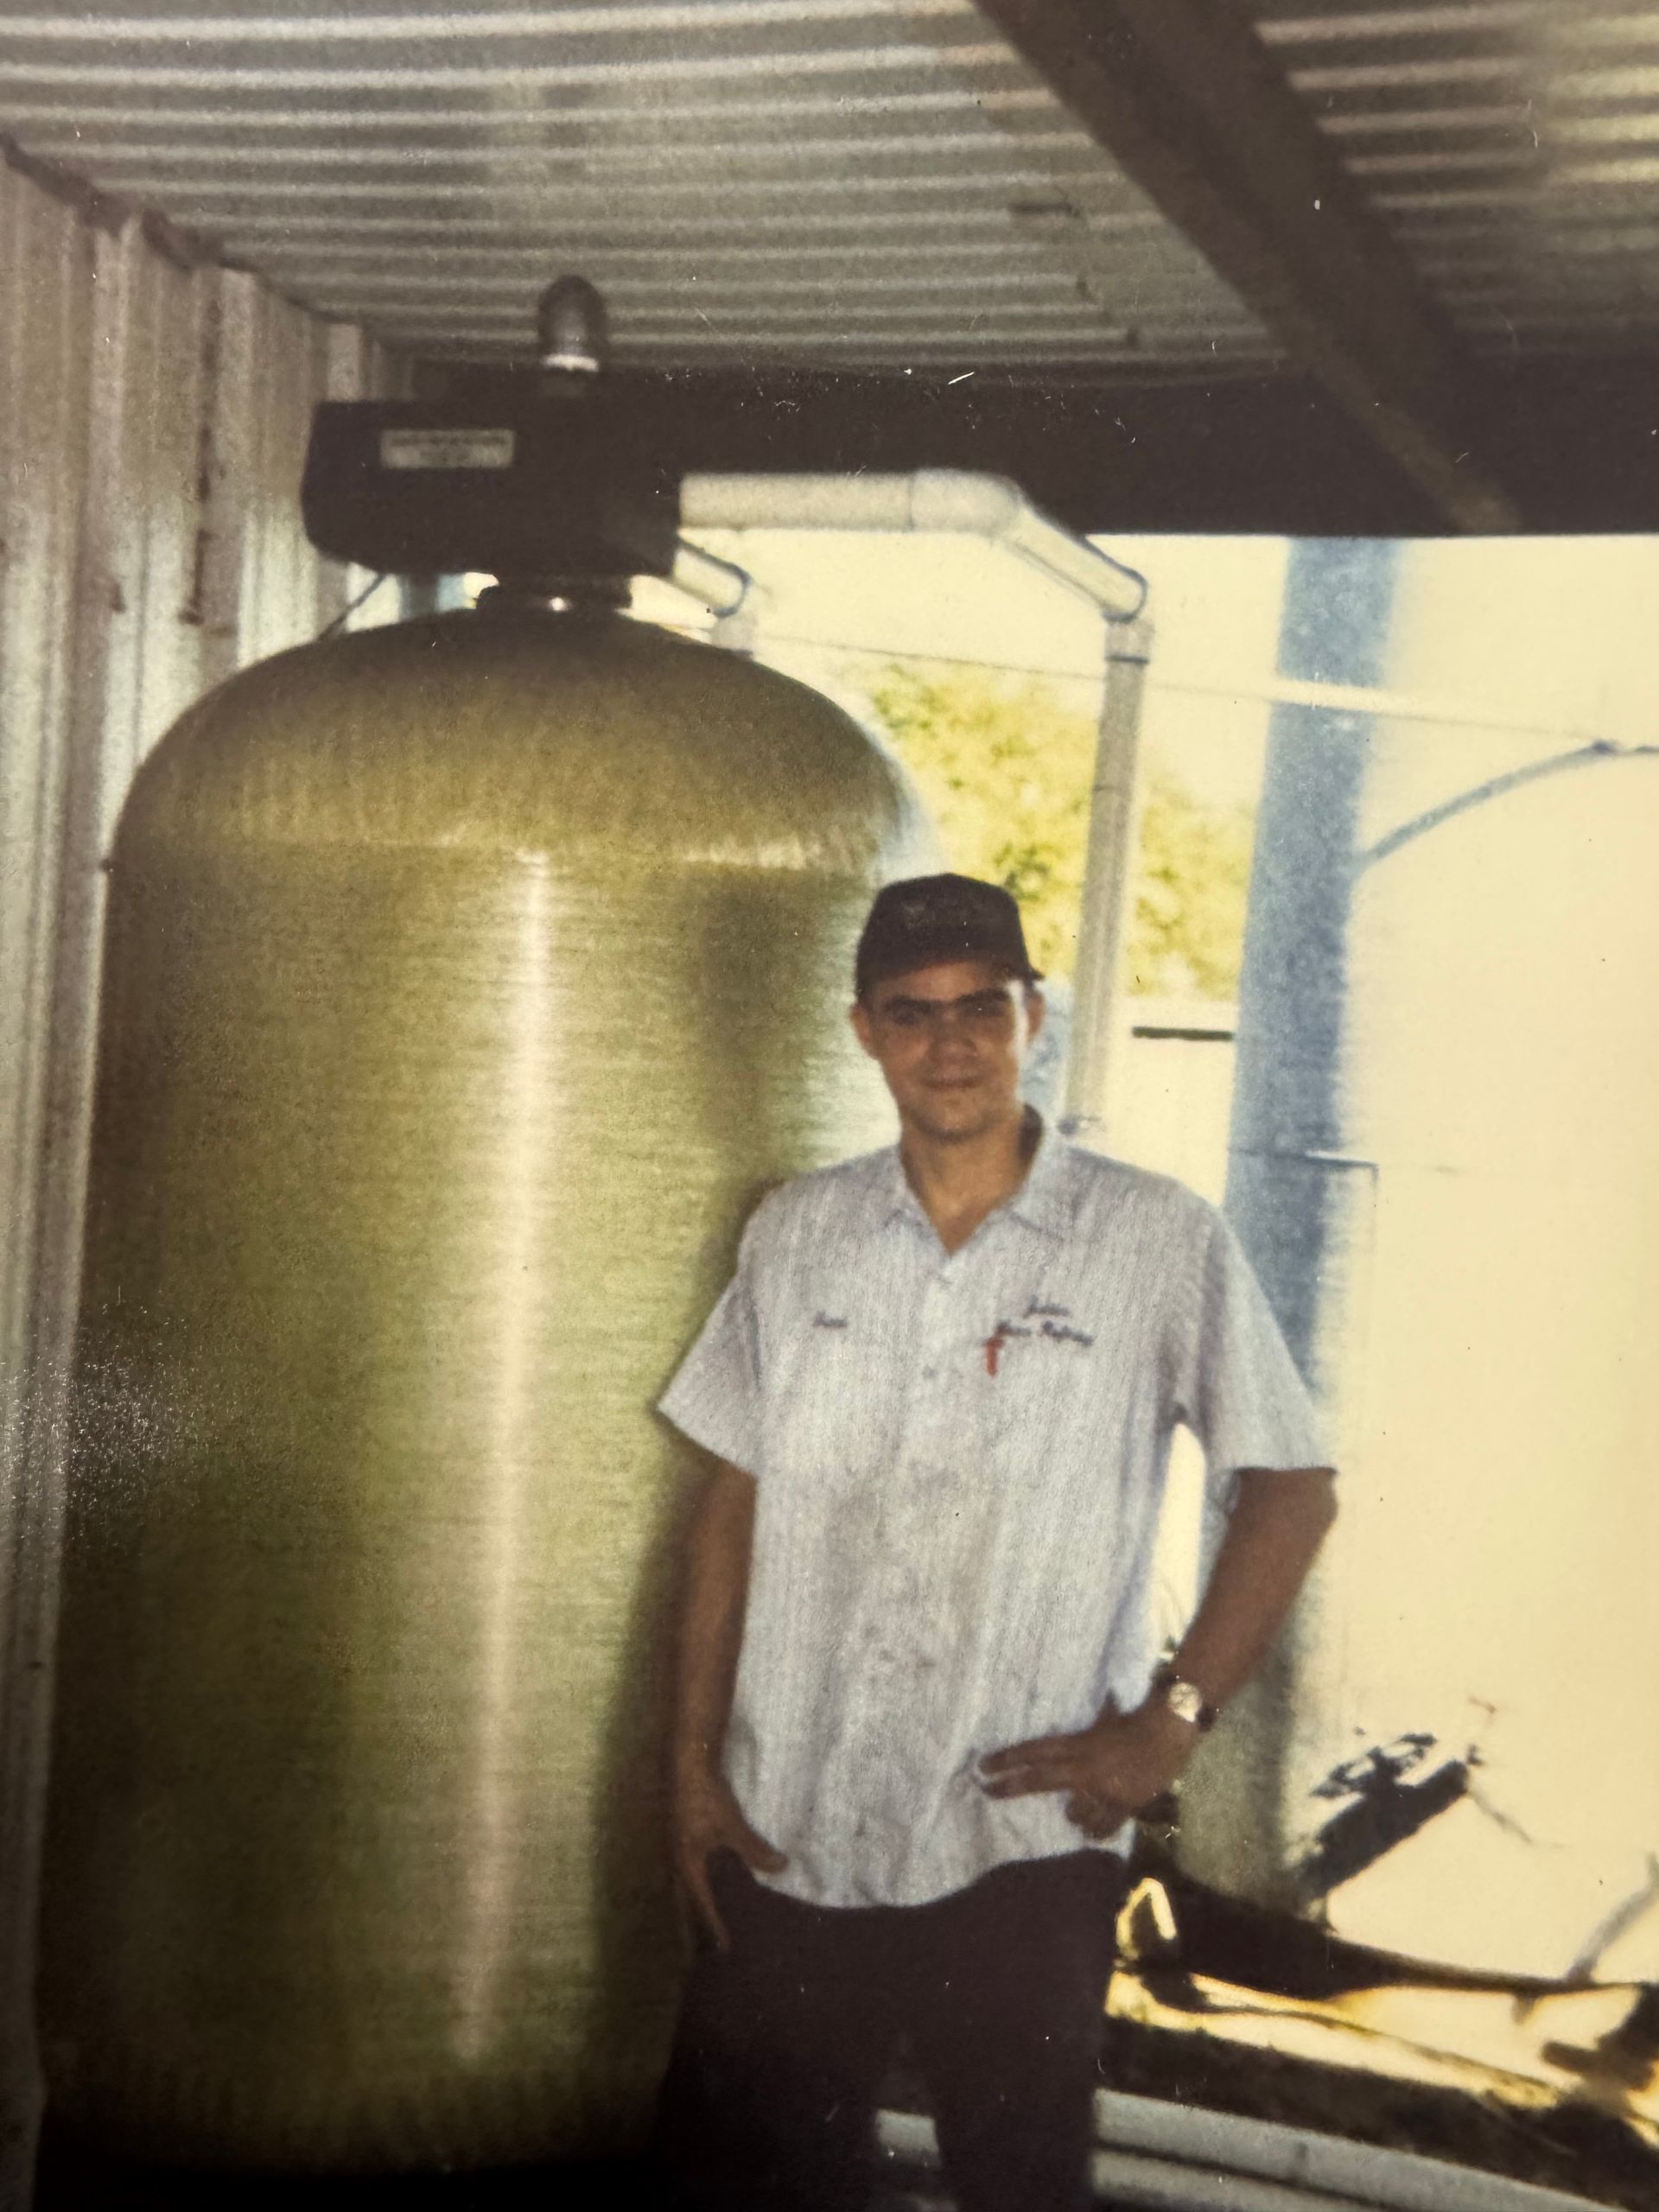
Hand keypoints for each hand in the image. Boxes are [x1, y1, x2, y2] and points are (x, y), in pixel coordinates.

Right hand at [672, 1763, 786, 1948]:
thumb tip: (781, 1868)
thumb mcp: (733, 1826)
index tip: (726, 1947)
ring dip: (705, 1892)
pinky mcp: (684, 1827)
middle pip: (692, 1895)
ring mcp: (679, 1842)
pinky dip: (707, 1872)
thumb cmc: (706, 1798)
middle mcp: (679, 1858)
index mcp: (687, 1864)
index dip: (715, 1925)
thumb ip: (754, 1850)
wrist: (686, 1760)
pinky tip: (718, 1867)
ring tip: (720, 1906)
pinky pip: (696, 1860)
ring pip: (693, 1877)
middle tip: (718, 1935)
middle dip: (704, 1915)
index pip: (702, 1904)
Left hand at [977, 1699, 1198, 1840]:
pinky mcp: (1124, 1806)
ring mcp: (1103, 1790)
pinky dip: (1095, 1830)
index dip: (1008, 1758)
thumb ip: (1090, 1724)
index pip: (1036, 1751)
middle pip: (1040, 1779)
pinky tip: (1091, 1832)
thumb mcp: (1105, 1718)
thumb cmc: (1137, 1719)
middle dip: (1010, 1785)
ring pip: (1073, 1812)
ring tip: (1075, 1810)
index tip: (983, 1766)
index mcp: (1080, 1743)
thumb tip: (1086, 1710)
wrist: (1169, 1733)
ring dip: (1073, 1813)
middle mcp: (1085, 1767)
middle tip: (986, 1790)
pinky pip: (1101, 1827)